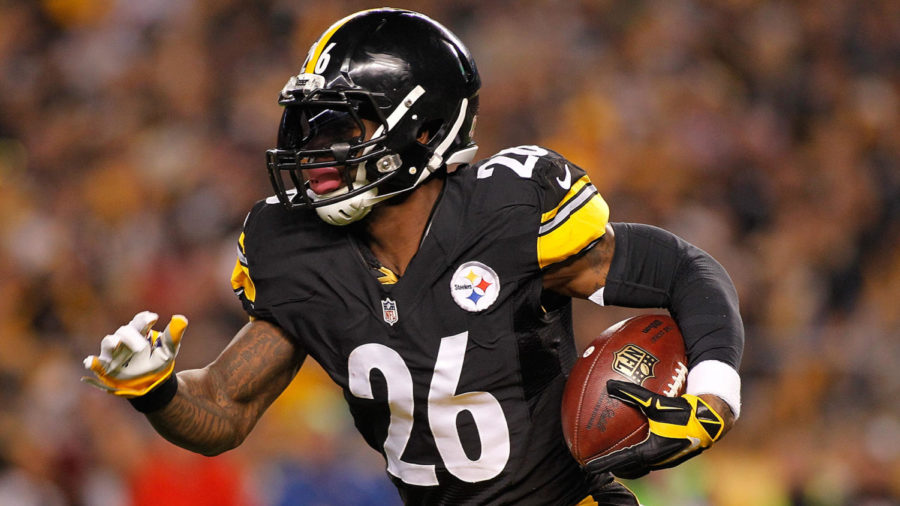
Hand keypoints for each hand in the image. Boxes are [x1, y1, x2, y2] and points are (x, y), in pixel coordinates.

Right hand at [82, 311, 187, 397]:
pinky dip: (92, 362)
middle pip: (125, 331)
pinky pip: (96, 363)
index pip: (139, 321)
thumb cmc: (158, 363)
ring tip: (116, 343)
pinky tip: (90, 362)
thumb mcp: (168, 350)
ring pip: (108, 342)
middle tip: (142, 347)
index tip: (153, 318)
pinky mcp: (106, 367)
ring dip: (111, 342)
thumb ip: (173, 335)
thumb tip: (182, 318)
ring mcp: (114, 353)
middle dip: (132, 335)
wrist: (151, 384)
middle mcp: (124, 340)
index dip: (144, 319)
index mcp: (139, 333)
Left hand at [586, 379, 725, 478]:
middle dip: (614, 467)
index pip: (620, 460)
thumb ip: (631, 393)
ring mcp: (667, 459)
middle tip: (599, 462)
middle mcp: (657, 459)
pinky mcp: (674, 455)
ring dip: (628, 464)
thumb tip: (609, 385)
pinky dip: (641, 456)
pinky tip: (640, 442)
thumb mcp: (655, 402)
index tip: (587, 465)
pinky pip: (652, 459)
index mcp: (650, 451)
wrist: (712, 420)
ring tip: (617, 458)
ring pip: (641, 466)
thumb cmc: (684, 412)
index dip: (603, 463)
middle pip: (629, 468)